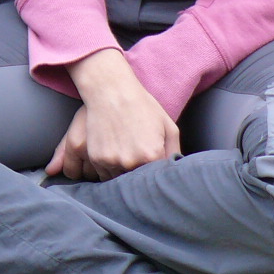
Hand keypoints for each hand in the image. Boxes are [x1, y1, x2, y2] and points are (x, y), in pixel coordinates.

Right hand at [48, 48, 179, 180]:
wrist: (111, 91)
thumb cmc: (143, 106)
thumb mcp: (168, 126)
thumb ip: (175, 153)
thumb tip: (176, 174)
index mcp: (152, 156)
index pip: (157, 180)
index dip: (155, 174)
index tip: (153, 168)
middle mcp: (131, 162)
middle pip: (138, 182)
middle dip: (139, 175)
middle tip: (137, 158)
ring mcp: (112, 160)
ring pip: (119, 180)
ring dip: (122, 173)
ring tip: (125, 152)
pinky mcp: (97, 158)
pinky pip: (104, 173)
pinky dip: (108, 167)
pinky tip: (113, 150)